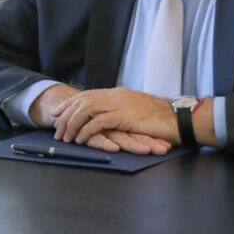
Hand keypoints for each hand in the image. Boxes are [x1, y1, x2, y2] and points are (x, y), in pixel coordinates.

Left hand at [51, 88, 177, 149]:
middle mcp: (115, 96)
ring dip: (73, 124)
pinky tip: (80, 139)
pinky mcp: (123, 116)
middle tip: (55, 127)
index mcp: (118, 93)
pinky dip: (86, 131)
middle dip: (66, 114)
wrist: (178, 117)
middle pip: (83, 101)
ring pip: (86, 111)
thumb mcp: (137, 110)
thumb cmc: (161, 117)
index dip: (71, 104)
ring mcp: (119, 104)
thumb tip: (111, 117)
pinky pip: (98, 123)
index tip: (58, 112)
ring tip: (65, 136)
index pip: (88, 95)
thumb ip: (122, 110)